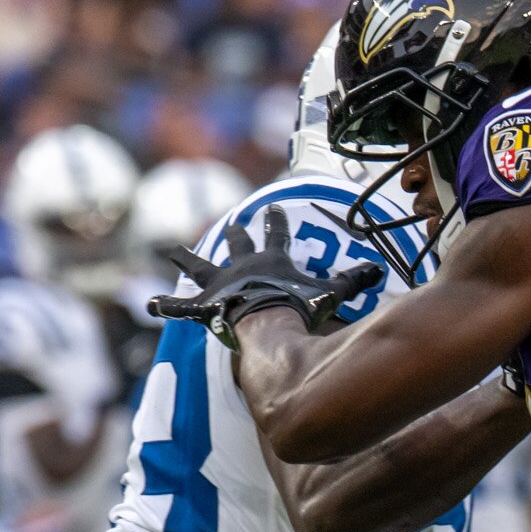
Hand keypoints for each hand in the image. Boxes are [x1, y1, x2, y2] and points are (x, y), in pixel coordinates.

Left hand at [147, 206, 382, 345]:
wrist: (267, 321)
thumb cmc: (298, 306)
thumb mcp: (332, 293)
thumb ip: (353, 281)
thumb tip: (379, 269)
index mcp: (272, 260)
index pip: (277, 234)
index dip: (276, 222)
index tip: (273, 210)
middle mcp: (242, 266)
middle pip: (237, 243)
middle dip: (236, 233)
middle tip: (232, 224)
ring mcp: (221, 284)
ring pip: (200, 266)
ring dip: (187, 258)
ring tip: (173, 251)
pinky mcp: (206, 305)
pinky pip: (183, 307)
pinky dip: (168, 306)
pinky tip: (151, 305)